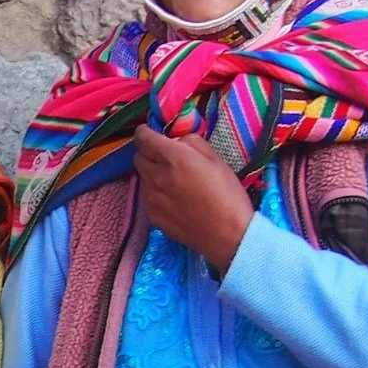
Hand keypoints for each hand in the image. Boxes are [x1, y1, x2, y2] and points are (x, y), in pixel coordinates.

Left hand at [134, 123, 253, 272]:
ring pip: (142, 179)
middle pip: (138, 157)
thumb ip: (192, 143)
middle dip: (148, 153)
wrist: (228, 235)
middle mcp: (156, 177)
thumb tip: (177, 141)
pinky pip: (148, 199)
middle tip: (165, 158)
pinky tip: (175, 201)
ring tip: (174, 182)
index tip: (149, 132)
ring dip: (152, 175)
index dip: (144, 132)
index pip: (143, 138)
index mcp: (173, 158)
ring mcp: (151, 199)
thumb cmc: (228, 194)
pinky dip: (156, 195)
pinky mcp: (153, 217)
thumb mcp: (216, 159)